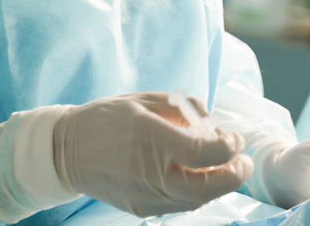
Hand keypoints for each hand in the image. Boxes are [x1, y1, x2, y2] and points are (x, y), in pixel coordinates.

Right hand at [53, 93, 253, 216]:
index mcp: (151, 137)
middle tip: (243, 161)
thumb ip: (181, 108)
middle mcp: (151, 172)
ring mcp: (146, 195)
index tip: (234, 137)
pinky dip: (195, 192)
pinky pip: (179, 204)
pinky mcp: (142, 208)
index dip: (229, 146)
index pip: (206, 151)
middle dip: (234, 174)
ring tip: (223, 168)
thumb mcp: (143, 100)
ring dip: (217, 184)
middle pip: (209, 185)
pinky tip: (196, 176)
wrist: (66, 151)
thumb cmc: (105, 119)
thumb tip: (212, 122)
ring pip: (197, 200)